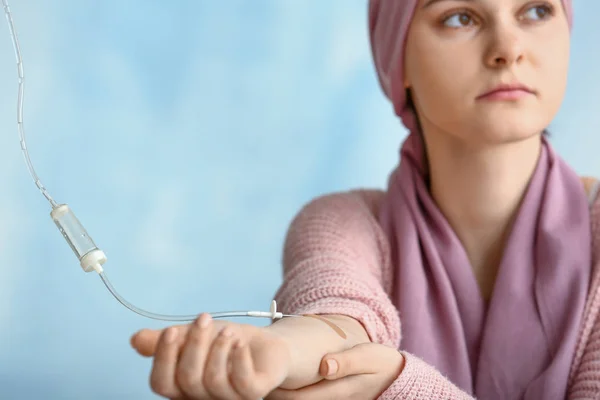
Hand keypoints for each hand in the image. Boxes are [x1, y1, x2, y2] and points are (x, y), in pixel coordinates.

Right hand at [130, 313, 291, 399]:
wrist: (263, 345)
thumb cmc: (225, 342)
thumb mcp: (193, 335)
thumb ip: (166, 339)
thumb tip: (135, 339)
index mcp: (183, 387)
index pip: (161, 383)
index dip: (162, 357)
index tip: (171, 330)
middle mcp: (203, 397)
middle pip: (187, 378)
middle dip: (194, 343)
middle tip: (204, 318)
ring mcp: (229, 398)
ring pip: (213, 380)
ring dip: (218, 348)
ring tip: (228, 330)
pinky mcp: (254, 393)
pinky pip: (242, 382)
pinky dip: (239, 359)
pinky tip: (240, 343)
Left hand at [265, 342, 403, 399]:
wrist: (395, 376)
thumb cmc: (380, 364)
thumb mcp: (368, 356)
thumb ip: (347, 362)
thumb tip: (325, 366)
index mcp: (334, 392)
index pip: (294, 398)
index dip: (274, 388)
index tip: (260, 370)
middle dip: (271, 389)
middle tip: (251, 369)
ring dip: (278, 389)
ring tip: (261, 370)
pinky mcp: (327, 398)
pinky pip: (302, 396)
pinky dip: (288, 388)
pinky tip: (280, 374)